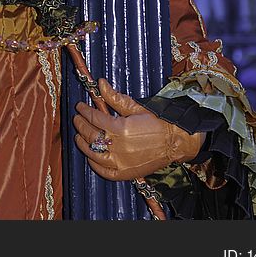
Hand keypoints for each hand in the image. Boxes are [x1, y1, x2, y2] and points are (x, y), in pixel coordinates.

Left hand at [72, 79, 203, 180]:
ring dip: (83, 143)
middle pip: (91, 134)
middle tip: (77, 118)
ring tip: (78, 136)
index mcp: (121, 128)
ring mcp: (122, 162)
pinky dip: (95, 165)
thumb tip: (100, 84)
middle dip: (81, 125)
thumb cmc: (159, 123)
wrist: (178, 142)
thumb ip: (115, 97)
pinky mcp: (126, 173)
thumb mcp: (136, 108)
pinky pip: (105, 172)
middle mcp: (119, 146)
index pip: (94, 118)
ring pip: (93, 153)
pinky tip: (91, 156)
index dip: (84, 111)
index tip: (79, 106)